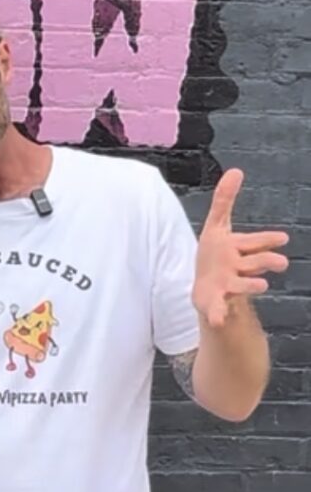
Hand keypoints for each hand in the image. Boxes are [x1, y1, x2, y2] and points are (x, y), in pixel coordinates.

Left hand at [192, 170, 288, 327]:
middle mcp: (238, 268)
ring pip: (242, 285)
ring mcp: (228, 286)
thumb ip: (225, 199)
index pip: (255, 241)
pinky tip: (217, 321)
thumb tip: (236, 170)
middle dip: (267, 260)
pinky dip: (219, 315)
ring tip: (261, 285)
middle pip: (255, 262)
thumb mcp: (217, 225)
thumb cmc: (217, 254)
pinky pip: (218, 310)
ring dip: (251, 285)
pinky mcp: (215, 302)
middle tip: (281, 262)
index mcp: (239, 249)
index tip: (283, 239)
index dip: (267, 240)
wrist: (208, 288)